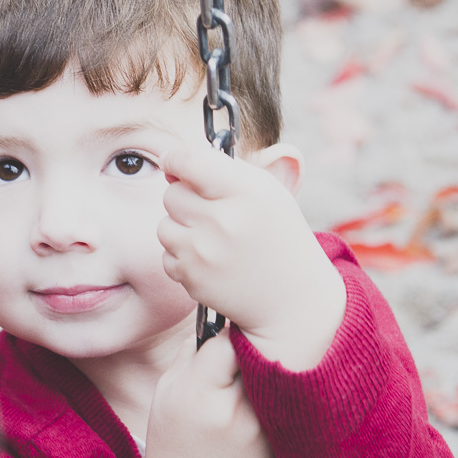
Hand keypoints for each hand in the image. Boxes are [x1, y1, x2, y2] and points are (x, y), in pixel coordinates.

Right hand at [136, 329, 274, 457]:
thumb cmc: (175, 436)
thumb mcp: (168, 388)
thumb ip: (195, 349)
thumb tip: (226, 316)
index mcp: (200, 395)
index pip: (229, 340)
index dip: (230, 327)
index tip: (231, 323)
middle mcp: (235, 412)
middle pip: (259, 353)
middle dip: (256, 339)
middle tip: (256, 330)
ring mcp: (262, 429)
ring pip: (276, 373)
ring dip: (271, 360)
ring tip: (262, 357)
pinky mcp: (278, 441)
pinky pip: (285, 397)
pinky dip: (278, 385)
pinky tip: (270, 385)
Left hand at [157, 143, 345, 371]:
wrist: (293, 298)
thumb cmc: (277, 235)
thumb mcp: (267, 191)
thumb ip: (222, 168)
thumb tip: (172, 161)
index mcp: (247, 192)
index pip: (189, 161)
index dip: (175, 158)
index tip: (174, 162)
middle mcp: (224, 221)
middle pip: (171, 194)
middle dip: (186, 198)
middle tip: (211, 211)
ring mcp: (205, 253)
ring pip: (164, 225)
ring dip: (182, 229)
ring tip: (212, 238)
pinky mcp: (193, 279)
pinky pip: (167, 256)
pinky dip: (183, 258)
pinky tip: (212, 261)